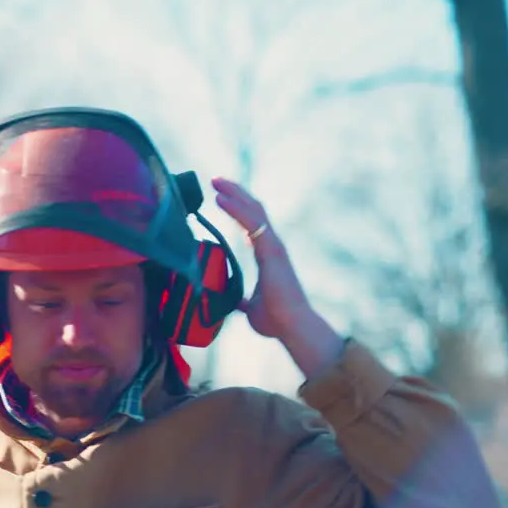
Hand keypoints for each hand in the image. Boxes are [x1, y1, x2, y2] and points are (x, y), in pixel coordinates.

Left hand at [211, 177, 312, 338]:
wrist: (291, 326)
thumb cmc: (276, 319)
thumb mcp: (251, 308)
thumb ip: (242, 301)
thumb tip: (232, 303)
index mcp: (267, 254)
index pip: (252, 223)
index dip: (238, 207)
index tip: (221, 197)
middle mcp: (272, 246)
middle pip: (253, 209)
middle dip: (235, 193)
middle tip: (215, 180)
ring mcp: (273, 246)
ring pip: (253, 210)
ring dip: (233, 193)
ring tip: (215, 181)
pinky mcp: (272, 250)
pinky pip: (251, 222)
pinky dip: (235, 208)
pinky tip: (220, 199)